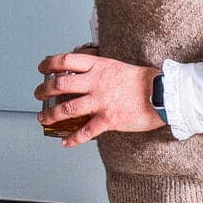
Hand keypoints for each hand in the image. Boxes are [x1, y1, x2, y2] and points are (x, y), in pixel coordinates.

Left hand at [35, 52, 162, 146]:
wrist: (163, 94)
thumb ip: (101, 70)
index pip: (67, 60)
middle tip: (38, 94)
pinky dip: (73, 138)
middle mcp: (96, 82)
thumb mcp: (118, 66)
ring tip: (43, 118)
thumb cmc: (145, 80)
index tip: (42, 68)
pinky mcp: (109, 119)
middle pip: (61, 84)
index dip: (50, 64)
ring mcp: (101, 101)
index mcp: (99, 66)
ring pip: (68, 108)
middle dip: (44, 90)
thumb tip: (87, 75)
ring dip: (52, 114)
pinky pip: (86, 131)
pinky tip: (66, 142)